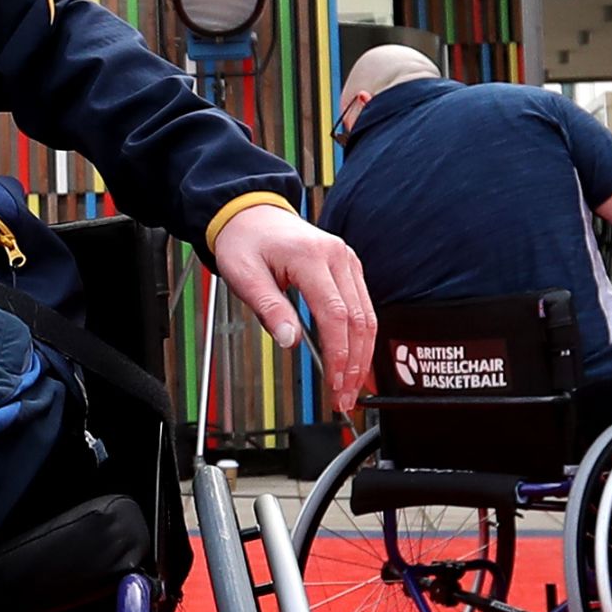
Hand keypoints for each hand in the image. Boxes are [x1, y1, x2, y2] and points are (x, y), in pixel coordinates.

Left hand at [210, 202, 374, 419]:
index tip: (334, 384)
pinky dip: (362, 338)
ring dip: (362, 355)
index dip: (338, 354)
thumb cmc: (245, 241)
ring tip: (351, 387)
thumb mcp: (244, 275)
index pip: (335, 315)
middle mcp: (337, 256)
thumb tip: (290, 340)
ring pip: (368, 316)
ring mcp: (347, 261)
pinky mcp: (349, 268)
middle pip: (359, 319)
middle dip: (354, 364)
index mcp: (311, 256)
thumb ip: (269, 308)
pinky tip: (355, 361)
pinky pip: (363, 307)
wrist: (252, 214)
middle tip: (344, 397)